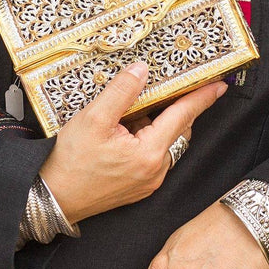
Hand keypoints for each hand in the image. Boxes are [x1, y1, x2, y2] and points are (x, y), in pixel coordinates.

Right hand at [40, 62, 226, 225]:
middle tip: (158, 87)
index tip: (218, 85)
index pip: (183, 116)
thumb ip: (122, 92)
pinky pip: (151, 153)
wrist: (50, 198)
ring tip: (124, 113)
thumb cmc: (70, 161)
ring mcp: (148, 181)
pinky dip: (144, 137)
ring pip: (163, 141)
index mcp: (150, 154)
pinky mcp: (138, 186)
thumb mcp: (94, 118)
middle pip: (175, 129)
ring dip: (152, 123)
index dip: (201, 98)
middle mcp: (156, 171)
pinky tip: (121, 130)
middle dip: (169, 107)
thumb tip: (142, 70)